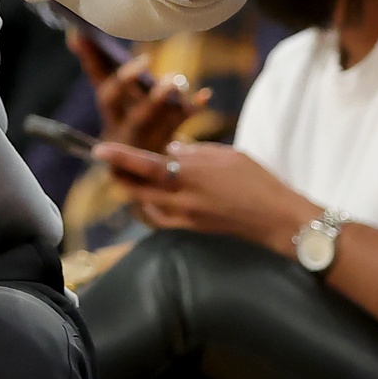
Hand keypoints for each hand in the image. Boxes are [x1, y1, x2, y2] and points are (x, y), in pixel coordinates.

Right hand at [69, 34, 208, 152]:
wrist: (159, 181)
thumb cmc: (145, 131)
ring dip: (157, 98)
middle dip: (123, 80)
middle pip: (111, 103)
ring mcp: (138, 143)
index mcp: (110, 114)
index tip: (84, 35)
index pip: (95, 81)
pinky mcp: (162, 153)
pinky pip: (178, 128)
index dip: (90, 60)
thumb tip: (79, 36)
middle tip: (144, 60)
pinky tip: (205, 94)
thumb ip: (113, 75)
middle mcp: (118, 128)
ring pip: (143, 119)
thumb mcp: (129, 106)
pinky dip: (192, 109)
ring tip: (174, 79)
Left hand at [93, 140, 318, 255]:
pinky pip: (159, 219)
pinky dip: (149, 208)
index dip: (120, 157)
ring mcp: (186, 217)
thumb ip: (194, 152)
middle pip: (136, 189)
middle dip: (119, 176)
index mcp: (192, 174)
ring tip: (127, 177)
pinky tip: (151, 199)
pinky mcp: (192, 229)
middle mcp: (183, 198)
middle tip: (110, 164)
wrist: (278, 220)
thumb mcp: (227, 155)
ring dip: (133, 191)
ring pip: (145, 204)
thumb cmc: (258, 181)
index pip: (146, 164)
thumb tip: (170, 150)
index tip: (99, 149)